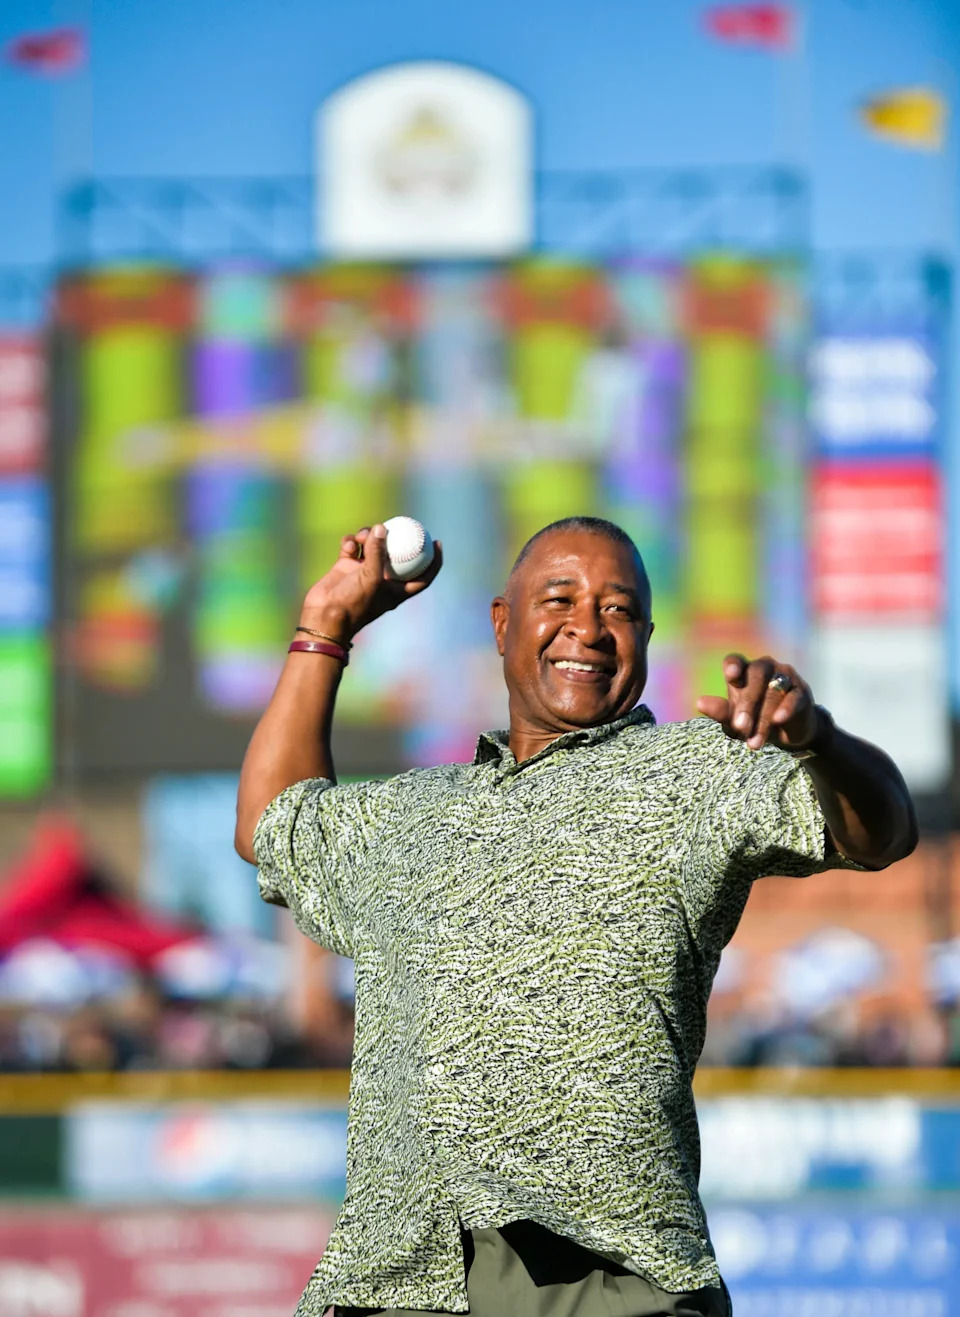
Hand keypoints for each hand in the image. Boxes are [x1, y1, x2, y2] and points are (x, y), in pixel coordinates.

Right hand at [299, 524, 442, 642]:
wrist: (323, 616)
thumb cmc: (353, 603)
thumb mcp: (371, 578)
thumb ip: (377, 552)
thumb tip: (382, 527)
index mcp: (396, 590)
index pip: (422, 576)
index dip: (434, 561)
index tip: (438, 542)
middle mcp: (382, 580)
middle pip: (396, 554)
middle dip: (394, 538)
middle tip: (393, 525)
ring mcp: (363, 573)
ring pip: (372, 547)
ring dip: (368, 537)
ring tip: (363, 537)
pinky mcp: (346, 567)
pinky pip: (352, 548)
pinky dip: (351, 542)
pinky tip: (349, 543)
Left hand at [695, 653, 818, 751]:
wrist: (789, 732)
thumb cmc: (755, 719)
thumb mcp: (735, 718)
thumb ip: (720, 711)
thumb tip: (699, 703)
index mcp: (744, 671)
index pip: (736, 660)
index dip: (733, 666)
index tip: (731, 675)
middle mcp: (765, 668)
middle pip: (756, 676)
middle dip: (747, 703)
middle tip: (740, 726)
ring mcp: (785, 676)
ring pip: (773, 692)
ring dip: (763, 718)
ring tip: (754, 743)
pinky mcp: (802, 691)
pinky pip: (793, 696)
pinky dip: (786, 708)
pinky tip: (778, 720)